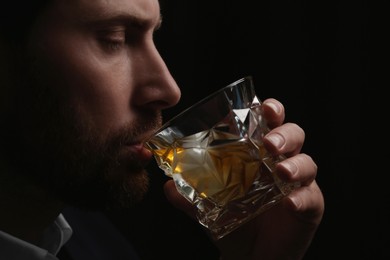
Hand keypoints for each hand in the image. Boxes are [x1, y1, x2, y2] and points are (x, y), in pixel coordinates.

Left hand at [164, 98, 323, 259]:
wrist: (248, 254)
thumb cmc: (232, 220)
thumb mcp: (207, 206)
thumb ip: (189, 195)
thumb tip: (168, 186)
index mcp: (257, 152)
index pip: (267, 122)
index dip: (269, 110)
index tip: (264, 106)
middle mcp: (279, 161)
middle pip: (293, 134)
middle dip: (284, 133)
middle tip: (269, 142)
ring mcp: (297, 182)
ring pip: (307, 161)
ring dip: (296, 163)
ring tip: (281, 171)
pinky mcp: (309, 204)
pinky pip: (311, 197)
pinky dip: (302, 197)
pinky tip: (290, 203)